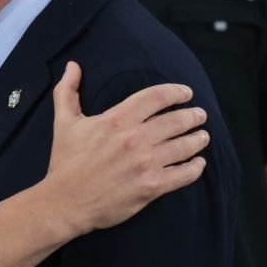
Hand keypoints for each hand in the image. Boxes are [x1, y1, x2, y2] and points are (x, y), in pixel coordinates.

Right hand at [44, 61, 209, 233]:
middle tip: (200, 115)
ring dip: (198, 139)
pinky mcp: (152, 187)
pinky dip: (195, 168)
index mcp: (117, 120)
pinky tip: (199, 164)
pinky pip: (183, 175)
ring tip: (203, 136)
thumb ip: (68, 90)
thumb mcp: (63, 121)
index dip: (175, 92)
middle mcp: (135, 139)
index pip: (156, 97)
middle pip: (176, 120)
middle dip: (193, 115)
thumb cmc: (65, 161)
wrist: (66, 202)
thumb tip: (73, 65)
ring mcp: (146, 164)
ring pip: (184, 146)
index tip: (186, 93)